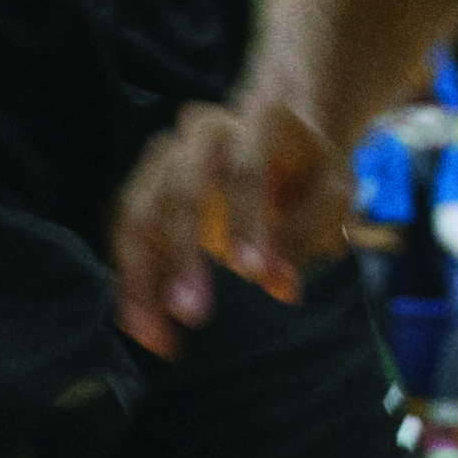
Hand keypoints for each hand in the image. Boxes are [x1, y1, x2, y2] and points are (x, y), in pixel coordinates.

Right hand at [113, 98, 350, 354]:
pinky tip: (144, 329)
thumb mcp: (332, 191)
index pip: (246, 169)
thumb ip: (311, 229)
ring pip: (139, 215)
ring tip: (158, 336)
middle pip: (180, 190)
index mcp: (256, 121)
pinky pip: (125, 238)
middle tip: (193, 313)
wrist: (277, 141)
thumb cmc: (308, 172)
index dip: (247, 220)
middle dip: (183, 255)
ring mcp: (165, 161)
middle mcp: (201, 134)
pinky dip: (130, 285)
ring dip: (141, 279)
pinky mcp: (143, 192)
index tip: (253, 273)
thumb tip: (280, 283)